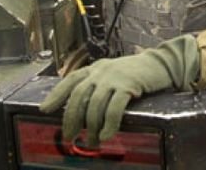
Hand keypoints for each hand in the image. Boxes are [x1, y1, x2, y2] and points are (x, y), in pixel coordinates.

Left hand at [39, 34, 198, 144]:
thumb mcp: (113, 73)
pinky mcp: (128, 86)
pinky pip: (114, 109)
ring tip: (93, 142)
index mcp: (95, 68)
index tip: (45, 109)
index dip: (56, 95)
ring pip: (95, 106)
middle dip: (72, 119)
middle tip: (71, 137)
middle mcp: (101, 71)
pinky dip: (109, 124)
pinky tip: (107, 135)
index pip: (70, 80)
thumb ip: (98, 84)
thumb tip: (83, 109)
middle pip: (79, 96)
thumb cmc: (136, 72)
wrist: (160, 64)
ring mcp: (114, 78)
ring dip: (91, 127)